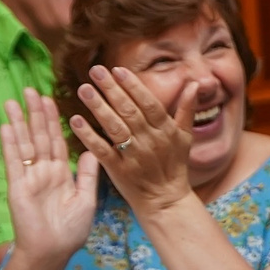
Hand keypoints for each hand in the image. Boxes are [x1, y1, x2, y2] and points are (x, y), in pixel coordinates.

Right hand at [0, 89, 96, 262]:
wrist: (53, 252)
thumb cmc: (70, 231)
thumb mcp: (86, 198)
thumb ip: (88, 174)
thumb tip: (95, 150)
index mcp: (62, 174)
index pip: (58, 141)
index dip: (54, 120)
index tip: (51, 99)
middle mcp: (44, 172)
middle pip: (39, 137)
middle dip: (35, 113)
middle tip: (30, 90)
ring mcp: (29, 178)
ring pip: (25, 144)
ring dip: (19, 122)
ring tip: (12, 100)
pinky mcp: (17, 186)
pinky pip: (14, 162)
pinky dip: (11, 144)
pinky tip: (7, 126)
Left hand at [68, 65, 196, 213]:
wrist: (166, 200)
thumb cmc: (175, 165)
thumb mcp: (185, 136)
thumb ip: (187, 109)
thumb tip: (194, 84)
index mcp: (165, 131)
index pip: (148, 103)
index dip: (133, 86)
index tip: (118, 70)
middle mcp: (150, 141)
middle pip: (129, 111)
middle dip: (112, 90)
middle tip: (95, 71)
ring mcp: (133, 156)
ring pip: (114, 127)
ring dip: (98, 107)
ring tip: (84, 89)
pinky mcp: (118, 170)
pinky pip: (101, 150)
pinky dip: (88, 136)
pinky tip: (76, 121)